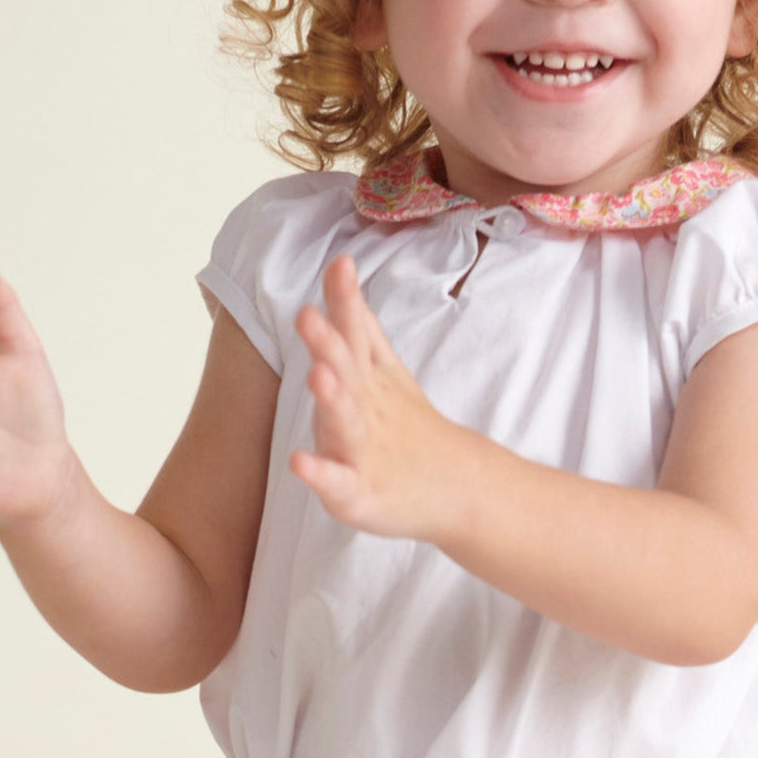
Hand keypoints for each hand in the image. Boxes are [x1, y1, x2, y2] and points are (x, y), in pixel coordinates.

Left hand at [289, 253, 459, 540]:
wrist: (457, 487)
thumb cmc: (408, 427)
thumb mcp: (387, 371)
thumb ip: (361, 324)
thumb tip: (342, 269)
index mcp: (369, 379)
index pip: (357, 334)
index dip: (346, 302)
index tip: (340, 264)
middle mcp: (367, 408)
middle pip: (348, 373)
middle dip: (328, 345)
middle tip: (307, 316)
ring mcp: (364, 450)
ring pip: (346, 423)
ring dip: (332, 400)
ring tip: (317, 376)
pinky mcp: (359, 494)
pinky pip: (338, 483)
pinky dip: (320, 474)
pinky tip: (299, 461)